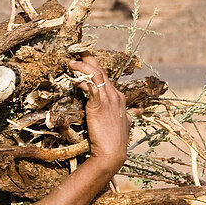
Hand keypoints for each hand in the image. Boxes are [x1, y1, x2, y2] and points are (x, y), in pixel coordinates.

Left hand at [67, 52, 131, 175]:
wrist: (112, 153)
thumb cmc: (115, 141)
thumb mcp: (124, 124)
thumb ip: (127, 115)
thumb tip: (134, 113)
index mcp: (120, 98)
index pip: (106, 77)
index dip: (96, 68)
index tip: (86, 61)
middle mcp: (115, 95)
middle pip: (101, 71)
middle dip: (89, 59)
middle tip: (79, 51)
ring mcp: (108, 99)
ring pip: (96, 74)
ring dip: (83, 66)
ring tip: (71, 62)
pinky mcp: (98, 105)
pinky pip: (90, 85)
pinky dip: (82, 78)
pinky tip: (73, 77)